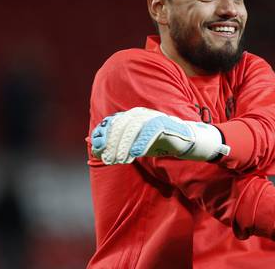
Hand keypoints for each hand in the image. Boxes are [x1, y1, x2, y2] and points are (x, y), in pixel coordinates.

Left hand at [90, 107, 229, 164]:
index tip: (98, 151)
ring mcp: (153, 117)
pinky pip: (151, 130)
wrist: (185, 142)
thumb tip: (90, 142)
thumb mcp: (134, 144)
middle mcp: (141, 114)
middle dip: (113, 143)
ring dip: (125, 144)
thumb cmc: (158, 142)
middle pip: (121, 125)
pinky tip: (135, 154)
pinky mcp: (164, 123)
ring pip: (134, 127)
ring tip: (121, 160)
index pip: (112, 122)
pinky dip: (142, 142)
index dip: (103, 136)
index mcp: (132, 116)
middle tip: (109, 160)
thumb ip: (114, 143)